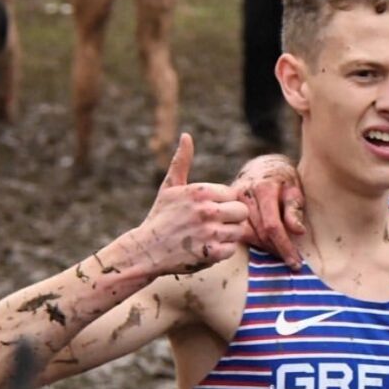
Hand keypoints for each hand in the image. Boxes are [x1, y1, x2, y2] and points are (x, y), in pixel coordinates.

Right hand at [133, 134, 248, 275]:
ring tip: (209, 236)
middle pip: (242, 211)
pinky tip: (207, 248)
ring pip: (239, 231)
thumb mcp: (170, 187)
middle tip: (214, 224)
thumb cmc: (161, 216)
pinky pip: (232, 249)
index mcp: (200, 191)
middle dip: (231, 218)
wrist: (146, 250)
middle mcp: (207, 210)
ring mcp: (209, 232)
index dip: (223, 203)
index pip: (233, 194)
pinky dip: (222, 251)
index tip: (207, 210)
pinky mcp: (210, 253)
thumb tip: (186, 136)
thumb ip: (182, 162)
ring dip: (227, 235)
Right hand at [233, 155, 304, 268]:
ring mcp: (233, 203)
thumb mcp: (295, 188)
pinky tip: (267, 247)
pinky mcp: (228, 209)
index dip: (284, 246)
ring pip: (249, 235)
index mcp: (263, 188)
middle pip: (260, 233)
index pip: (272, 225)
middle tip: (293, 262)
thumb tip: (298, 231)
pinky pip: (240, 232)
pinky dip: (255, 242)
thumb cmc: (284, 178)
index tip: (295, 262)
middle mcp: (244, 195)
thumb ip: (294, 209)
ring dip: (266, 248)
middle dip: (277, 250)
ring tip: (282, 255)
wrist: (261, 167)